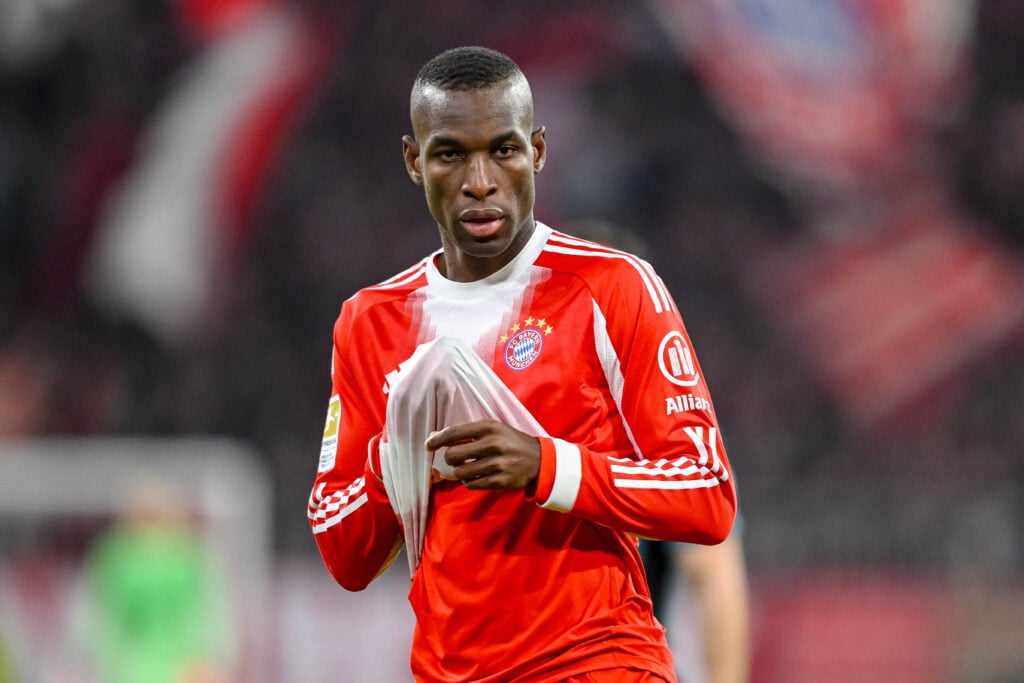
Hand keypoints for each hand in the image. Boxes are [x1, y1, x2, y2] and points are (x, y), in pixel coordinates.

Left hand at [424, 419, 540, 489]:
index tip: (428, 445)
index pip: (454, 432)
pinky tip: (479, 476)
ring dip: (460, 472)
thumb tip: (434, 436)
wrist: (539, 460)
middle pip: (452, 456)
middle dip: (450, 459)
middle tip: (456, 460)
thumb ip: (466, 433)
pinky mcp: (499, 481)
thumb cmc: (510, 441)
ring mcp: (497, 464)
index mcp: (489, 427)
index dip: (437, 440)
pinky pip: (471, 484)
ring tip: (469, 468)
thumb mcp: (492, 430)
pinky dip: (470, 481)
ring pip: (460, 472)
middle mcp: (492, 444)